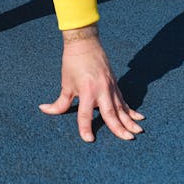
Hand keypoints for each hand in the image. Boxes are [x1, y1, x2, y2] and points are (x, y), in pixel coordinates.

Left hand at [39, 24, 143, 142]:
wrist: (85, 44)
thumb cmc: (72, 64)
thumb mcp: (65, 84)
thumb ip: (59, 102)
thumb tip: (44, 110)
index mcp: (86, 90)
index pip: (85, 114)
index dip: (85, 127)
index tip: (89, 139)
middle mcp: (101, 89)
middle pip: (110, 112)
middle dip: (119, 127)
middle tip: (128, 139)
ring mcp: (110, 86)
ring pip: (121, 107)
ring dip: (130, 121)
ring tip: (138, 132)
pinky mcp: (115, 84)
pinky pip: (123, 100)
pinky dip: (131, 110)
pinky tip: (139, 117)